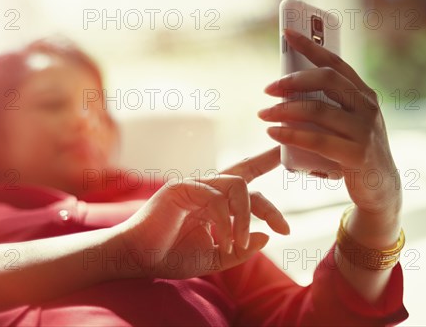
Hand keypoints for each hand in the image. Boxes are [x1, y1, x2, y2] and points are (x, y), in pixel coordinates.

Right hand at [119, 147, 288, 279]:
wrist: (140, 259)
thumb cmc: (172, 256)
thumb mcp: (215, 258)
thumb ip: (241, 249)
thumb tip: (267, 235)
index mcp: (215, 204)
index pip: (247, 193)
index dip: (268, 205)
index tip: (285, 224)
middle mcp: (207, 191)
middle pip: (244, 173)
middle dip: (266, 167)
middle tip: (284, 191)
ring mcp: (195, 186)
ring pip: (237, 186)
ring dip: (245, 216)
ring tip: (238, 242)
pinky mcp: (182, 187)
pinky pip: (216, 198)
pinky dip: (225, 222)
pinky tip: (224, 240)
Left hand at [258, 29, 401, 215]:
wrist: (381, 189)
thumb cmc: (354, 150)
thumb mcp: (348, 122)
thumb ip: (329, 106)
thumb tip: (287, 90)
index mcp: (364, 94)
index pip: (336, 63)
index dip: (311, 46)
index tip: (286, 34)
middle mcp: (368, 107)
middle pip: (327, 80)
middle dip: (293, 80)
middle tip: (268, 89)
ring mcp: (364, 130)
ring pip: (319, 110)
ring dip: (285, 110)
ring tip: (263, 114)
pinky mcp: (357, 155)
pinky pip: (317, 140)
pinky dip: (291, 134)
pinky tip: (274, 132)